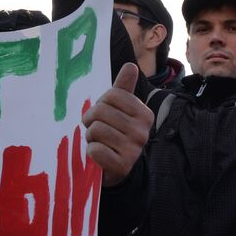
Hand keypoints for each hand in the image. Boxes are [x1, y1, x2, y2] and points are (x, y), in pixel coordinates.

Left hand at [83, 63, 151, 185]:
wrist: (118, 169)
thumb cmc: (116, 134)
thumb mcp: (120, 111)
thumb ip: (123, 89)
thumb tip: (130, 65)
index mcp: (144, 114)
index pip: (112, 95)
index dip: (99, 104)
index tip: (103, 115)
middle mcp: (143, 130)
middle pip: (101, 111)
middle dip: (91, 121)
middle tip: (96, 131)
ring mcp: (134, 149)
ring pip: (96, 130)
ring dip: (90, 137)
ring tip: (99, 142)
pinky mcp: (122, 165)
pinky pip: (95, 150)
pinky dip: (91, 152)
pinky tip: (99, 155)